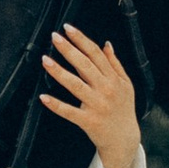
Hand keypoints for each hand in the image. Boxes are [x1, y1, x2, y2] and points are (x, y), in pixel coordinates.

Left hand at [40, 27, 141, 167]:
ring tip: (45, 60)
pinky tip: (43, 97)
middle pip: (85, 65)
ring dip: (59, 72)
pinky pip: (69, 112)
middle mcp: (106, 89)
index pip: (96, 54)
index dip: (81, 40)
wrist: (124, 139)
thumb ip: (115, 64)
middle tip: (54, 37)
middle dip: (68, 49)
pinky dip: (56, 105)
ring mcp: (96, 105)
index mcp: (113, 79)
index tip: (68, 28)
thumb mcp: (126, 85)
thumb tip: (107, 44)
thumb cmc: (123, 109)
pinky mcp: (88, 121)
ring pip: (75, 85)